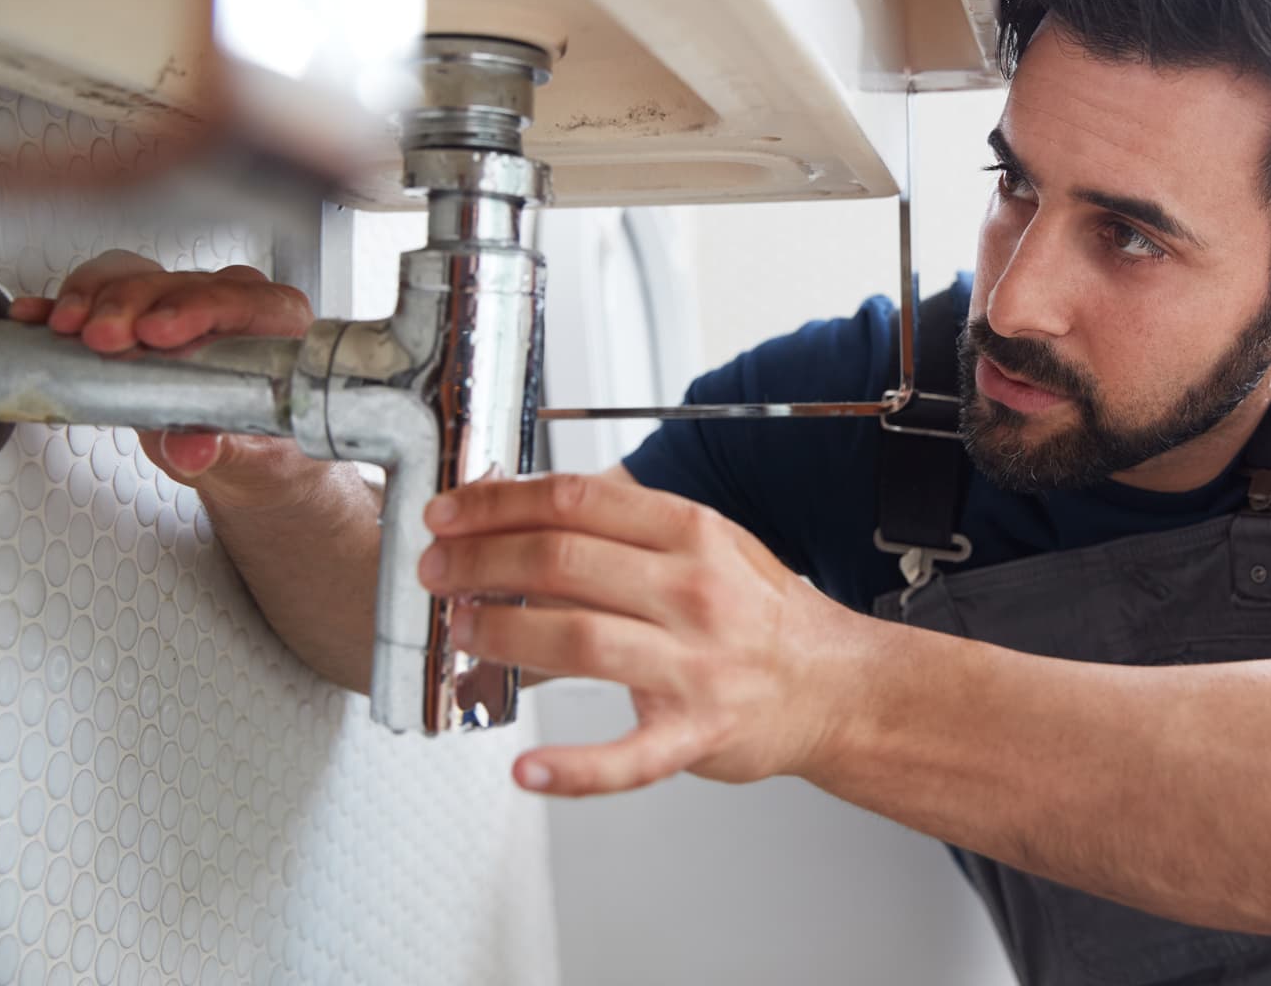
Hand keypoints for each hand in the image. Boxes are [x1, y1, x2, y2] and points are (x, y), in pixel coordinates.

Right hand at [7, 249, 322, 507]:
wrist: (246, 459)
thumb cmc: (263, 447)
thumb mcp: (250, 457)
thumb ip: (222, 449)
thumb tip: (194, 449)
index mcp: (278, 322)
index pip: (242, 300)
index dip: (196, 310)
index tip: (157, 332)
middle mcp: (232, 301)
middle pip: (178, 285)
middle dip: (133, 305)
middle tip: (101, 337)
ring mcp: (182, 302)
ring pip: (135, 278)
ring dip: (94, 299)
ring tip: (67, 328)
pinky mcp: (139, 313)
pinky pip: (101, 294)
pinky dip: (67, 304)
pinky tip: (39, 317)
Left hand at [419, 473, 854, 795]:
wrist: (833, 685)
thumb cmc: (763, 615)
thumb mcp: (712, 542)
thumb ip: (631, 523)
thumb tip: (534, 506)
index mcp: (692, 535)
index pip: (579, 501)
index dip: (499, 503)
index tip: (451, 513)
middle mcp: (693, 592)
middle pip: (564, 561)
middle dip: (481, 561)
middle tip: (437, 570)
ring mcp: (694, 666)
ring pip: (579, 640)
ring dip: (502, 634)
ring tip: (462, 630)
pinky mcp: (694, 735)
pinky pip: (627, 757)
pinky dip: (574, 769)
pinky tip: (527, 769)